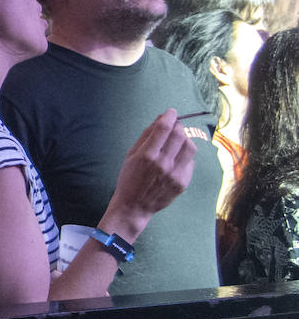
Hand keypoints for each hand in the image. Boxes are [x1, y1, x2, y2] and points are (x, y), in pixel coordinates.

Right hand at [105, 109, 196, 231]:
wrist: (134, 206)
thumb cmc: (129, 178)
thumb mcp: (131, 154)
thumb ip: (146, 136)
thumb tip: (161, 118)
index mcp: (147, 155)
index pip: (164, 128)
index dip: (169, 116)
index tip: (171, 112)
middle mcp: (163, 164)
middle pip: (179, 135)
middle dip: (178, 126)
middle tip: (174, 126)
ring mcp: (175, 174)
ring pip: (189, 147)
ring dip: (184, 139)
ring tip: (176, 141)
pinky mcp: (183, 182)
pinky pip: (190, 161)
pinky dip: (184, 155)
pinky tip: (175, 158)